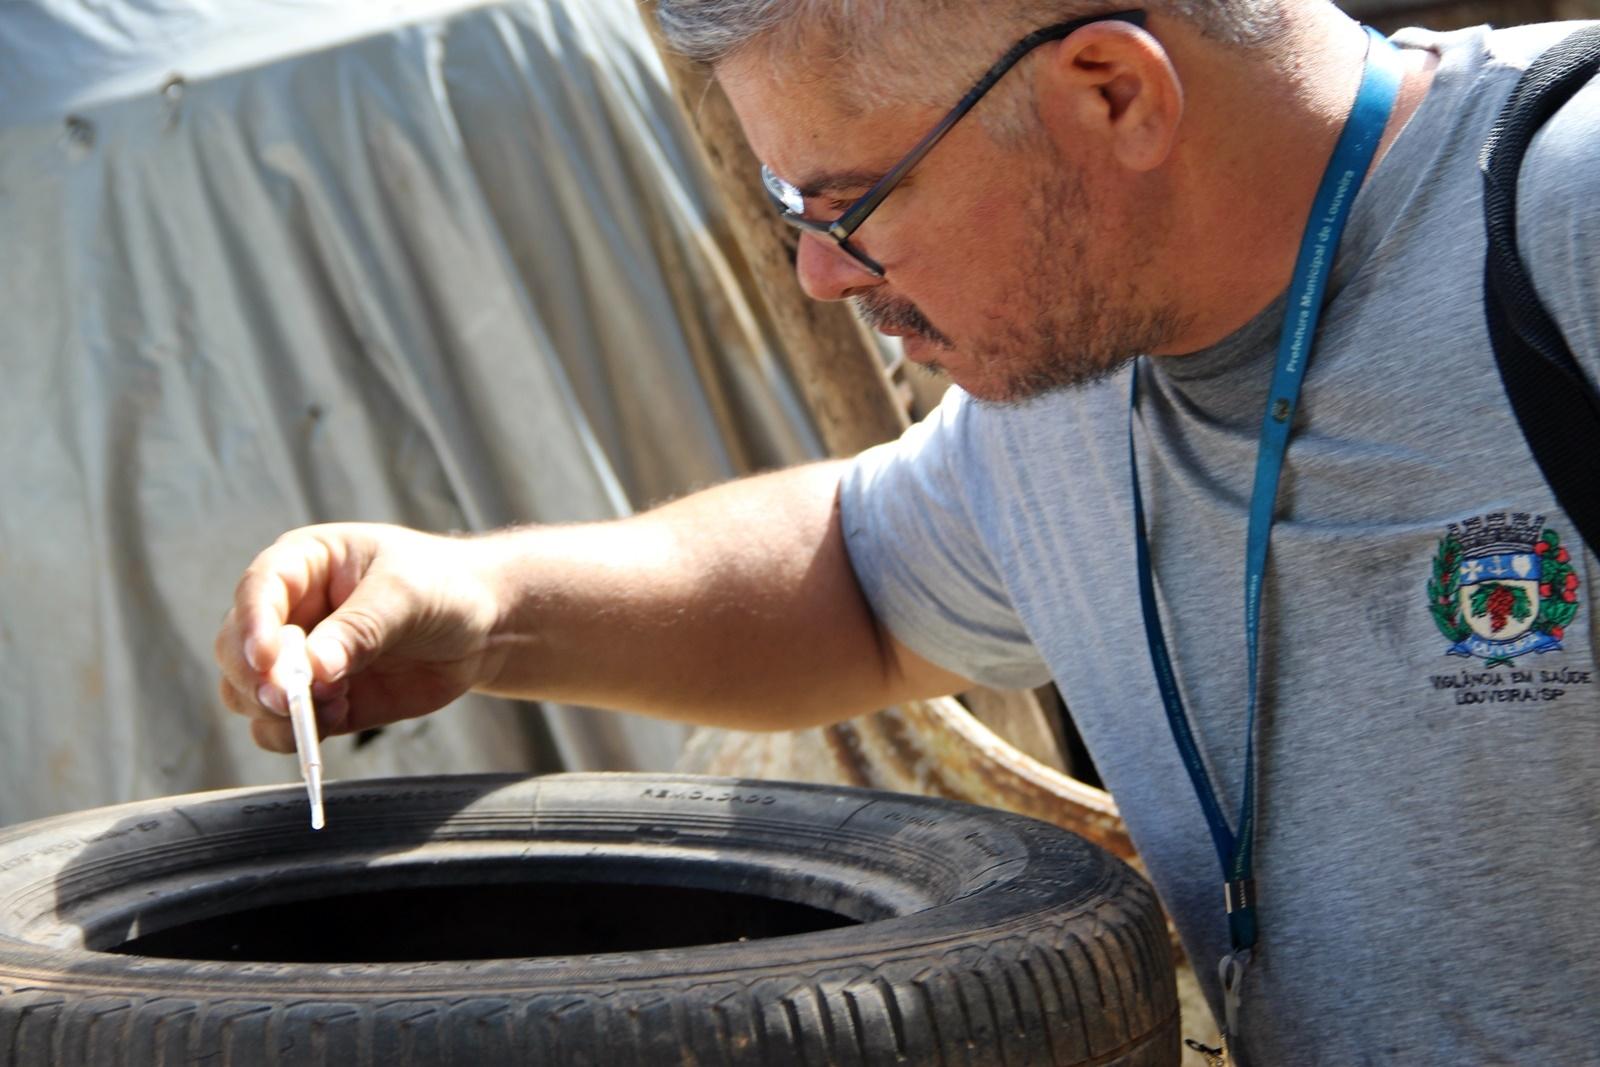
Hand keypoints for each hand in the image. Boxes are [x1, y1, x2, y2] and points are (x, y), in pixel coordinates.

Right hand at [215, 524, 503, 752]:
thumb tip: (315, 669)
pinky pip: (280, 728)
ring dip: (276, 711)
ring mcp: (299, 662)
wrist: (483, 625)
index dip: (253, 625)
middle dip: (260, 678)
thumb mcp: (407, 594)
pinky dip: (297, 733)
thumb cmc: (442, 586)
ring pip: (246, 694)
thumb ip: (361, 629)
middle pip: (236, 650)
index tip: (267, 659)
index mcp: (303, 566)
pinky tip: (340, 715)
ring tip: (333, 704)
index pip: (257, 590)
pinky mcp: (318, 703)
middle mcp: (289, 613)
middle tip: (294, 697)